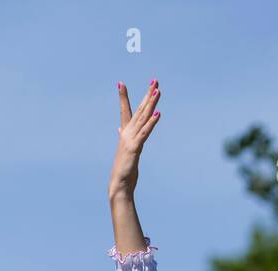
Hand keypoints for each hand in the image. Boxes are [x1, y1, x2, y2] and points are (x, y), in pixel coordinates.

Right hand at [108, 79, 160, 200]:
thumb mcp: (127, 149)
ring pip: (144, 118)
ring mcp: (131, 139)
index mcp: (126, 132)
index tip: (121, 82)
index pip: (126, 111)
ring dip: (151, 104)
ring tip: (157, 91)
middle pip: (140, 110)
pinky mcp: (136, 148)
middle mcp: (127, 132)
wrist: (119, 183)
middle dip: (147, 95)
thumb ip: (124, 136)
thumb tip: (119, 127)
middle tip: (154, 80)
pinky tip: (158, 114)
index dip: (124, 97)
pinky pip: (146, 133)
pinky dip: (152, 123)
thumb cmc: (124, 167)